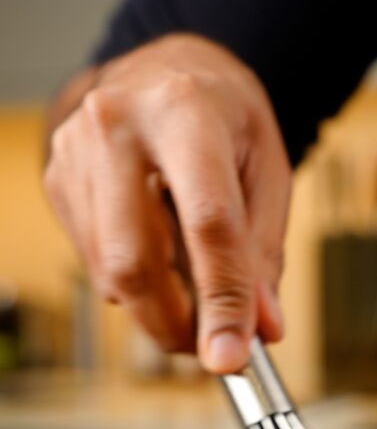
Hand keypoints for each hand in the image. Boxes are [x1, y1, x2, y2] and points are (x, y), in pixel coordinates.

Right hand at [44, 34, 290, 371]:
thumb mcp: (266, 171)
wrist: (164, 73)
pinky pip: (95, 266)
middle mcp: (116, 125)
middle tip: (208, 346)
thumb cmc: (222, 120)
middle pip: (136, 260)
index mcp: (183, 110)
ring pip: (111, 274)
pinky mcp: (58, 183)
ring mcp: (76, 153)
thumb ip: (264, 252)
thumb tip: (262, 329)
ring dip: (156, 309)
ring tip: (192, 294)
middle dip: (174, 324)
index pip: (206, 222)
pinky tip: (157, 252)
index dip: (222, 298)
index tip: (232, 355)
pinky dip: (134, 285)